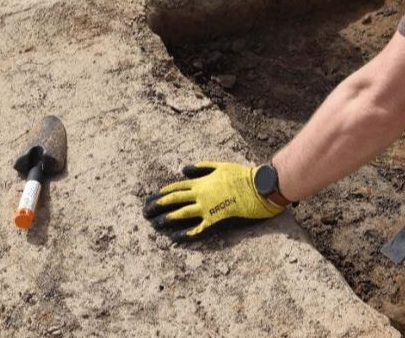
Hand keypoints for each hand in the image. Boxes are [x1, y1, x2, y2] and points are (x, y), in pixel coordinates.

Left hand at [143, 161, 283, 242]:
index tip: (151, 198)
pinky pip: (197, 228)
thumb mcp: (219, 166)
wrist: (259, 187)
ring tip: (154, 224)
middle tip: (145, 212)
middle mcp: (200, 194)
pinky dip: (185, 233)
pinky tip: (174, 238)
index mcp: (201, 181)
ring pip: (181, 214)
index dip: (162, 193)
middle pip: (174, 200)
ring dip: (166, 219)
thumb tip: (183, 170)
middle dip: (158, 206)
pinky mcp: (216, 220)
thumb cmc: (241, 175)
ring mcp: (207, 208)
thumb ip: (200, 168)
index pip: (176, 187)